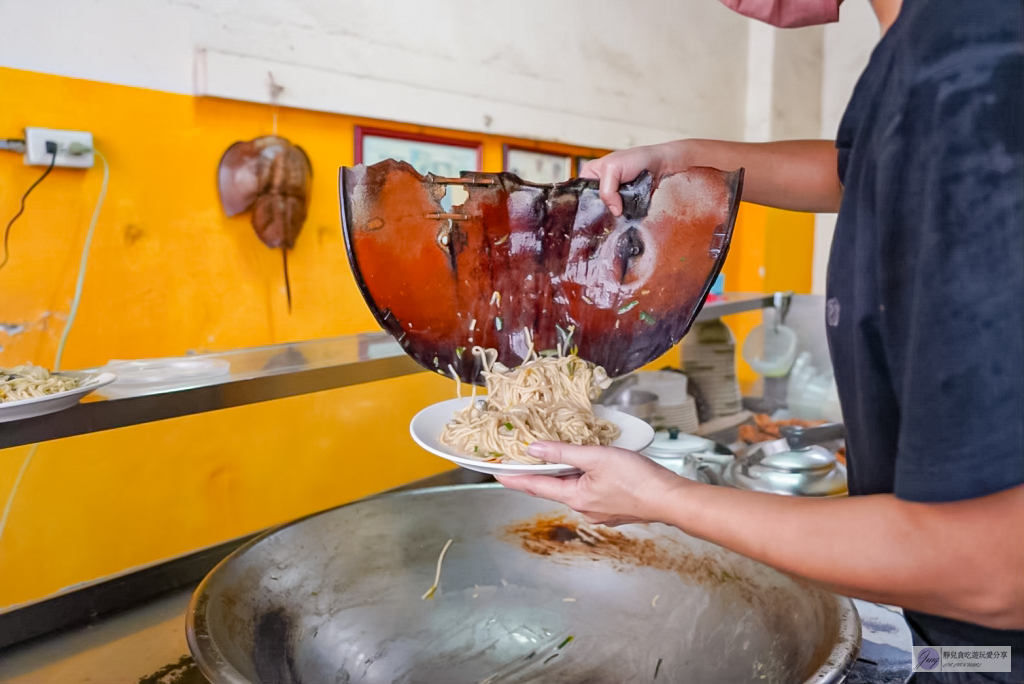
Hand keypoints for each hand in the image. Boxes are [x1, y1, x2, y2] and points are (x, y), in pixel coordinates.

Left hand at [495, 441, 689, 525]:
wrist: (670, 499)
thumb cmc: (637, 479)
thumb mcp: (597, 457)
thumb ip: (564, 452)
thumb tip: (534, 450)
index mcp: (575, 497)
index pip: (535, 486)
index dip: (514, 478)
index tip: (496, 474)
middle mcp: (583, 508)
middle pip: (553, 488)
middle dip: (538, 474)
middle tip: (522, 461)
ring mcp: (599, 511)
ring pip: (572, 490)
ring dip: (563, 475)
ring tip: (555, 459)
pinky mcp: (613, 509)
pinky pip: (589, 492)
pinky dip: (582, 479)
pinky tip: (587, 469)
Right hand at [580, 141, 687, 216]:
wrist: (660, 165)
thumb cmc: (637, 159)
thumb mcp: (613, 168)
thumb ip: (607, 190)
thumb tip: (614, 211)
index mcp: (589, 175)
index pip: (579, 193)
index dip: (582, 204)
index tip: (588, 216)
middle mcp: (598, 187)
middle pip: (591, 206)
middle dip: (598, 212)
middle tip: (604, 220)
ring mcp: (611, 197)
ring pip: (605, 212)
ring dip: (611, 218)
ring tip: (614, 223)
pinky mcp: (623, 205)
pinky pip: (618, 216)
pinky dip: (621, 219)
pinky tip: (622, 223)